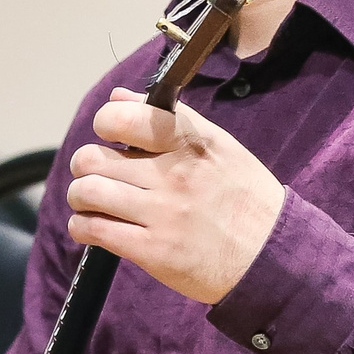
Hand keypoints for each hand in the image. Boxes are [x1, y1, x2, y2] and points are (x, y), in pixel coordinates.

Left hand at [66, 87, 285, 304]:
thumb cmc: (245, 198)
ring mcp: (162, 214)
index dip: (106, 122)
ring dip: (80, 197)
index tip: (110, 135)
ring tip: (91, 201)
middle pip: (94, 158)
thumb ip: (171, 120)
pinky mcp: (153, 251)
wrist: (272, 256)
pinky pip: (94, 230)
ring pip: (88, 192)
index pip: (126, 118)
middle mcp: (174, 175)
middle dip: (85, 166)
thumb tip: (118, 97)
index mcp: (191, 144)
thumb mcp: (220, 147)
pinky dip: (82, 227)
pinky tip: (92, 226)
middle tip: (95, 174)